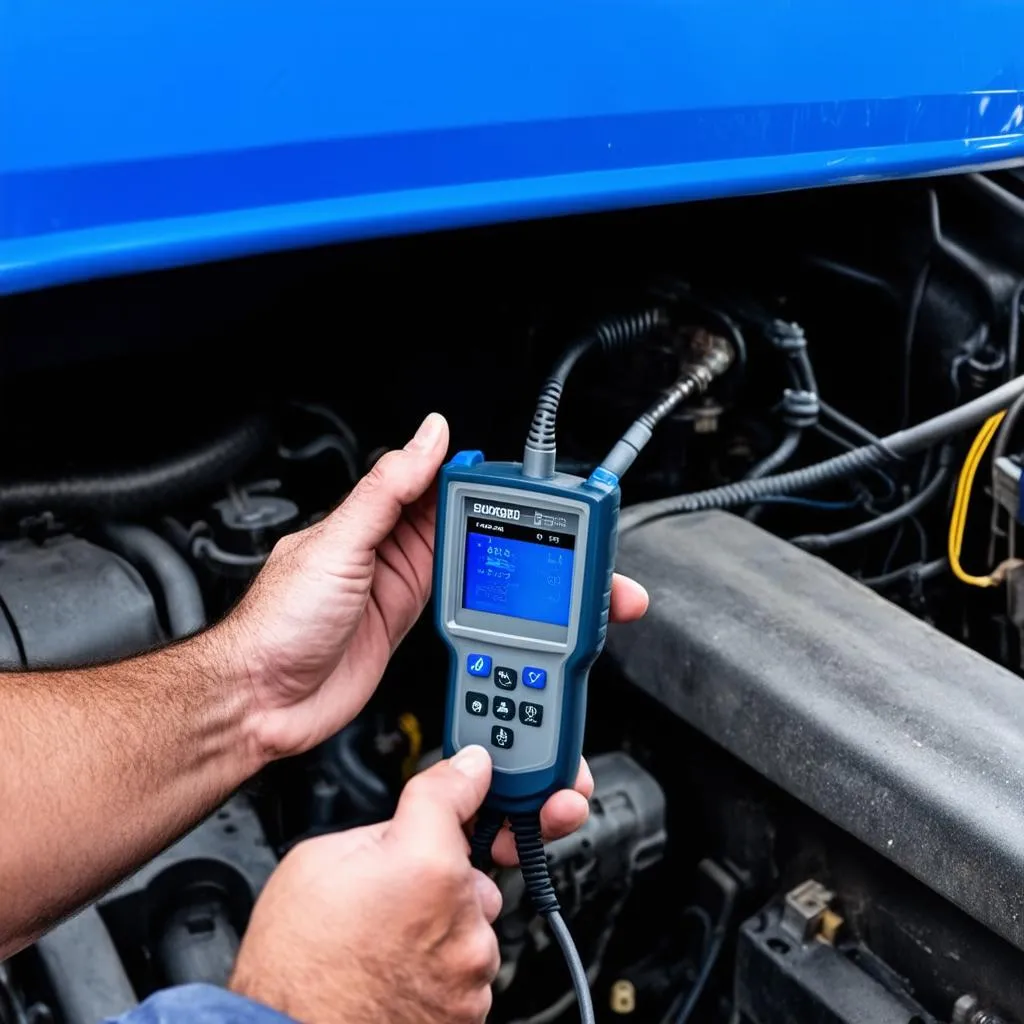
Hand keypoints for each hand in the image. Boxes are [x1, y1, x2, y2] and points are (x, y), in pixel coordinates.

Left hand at [231, 411, 647, 765]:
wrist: (261, 700)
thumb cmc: (277, 623)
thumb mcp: (336, 545)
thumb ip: (386, 491)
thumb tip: (429, 435)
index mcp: (376, 517)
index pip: (442, 483)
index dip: (487, 480)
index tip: (534, 483)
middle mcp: (392, 547)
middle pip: (468, 523)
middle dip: (514, 525)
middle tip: (564, 533)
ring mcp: (402, 585)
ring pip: (472, 561)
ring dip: (510, 564)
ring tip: (552, 567)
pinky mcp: (409, 624)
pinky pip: (461, 600)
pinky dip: (491, 599)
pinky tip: (514, 602)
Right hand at [231, 746, 502, 1023]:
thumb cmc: (291, 969)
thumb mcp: (316, 860)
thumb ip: (381, 827)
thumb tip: (411, 817)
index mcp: (427, 864)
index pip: (463, 789)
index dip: (462, 776)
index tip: (471, 771)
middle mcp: (463, 918)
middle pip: (464, 864)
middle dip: (435, 869)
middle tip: (386, 892)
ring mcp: (470, 972)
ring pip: (468, 919)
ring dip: (439, 920)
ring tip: (383, 941)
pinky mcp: (471, 1013)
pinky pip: (465, 966)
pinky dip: (440, 963)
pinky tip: (396, 970)